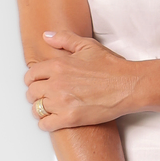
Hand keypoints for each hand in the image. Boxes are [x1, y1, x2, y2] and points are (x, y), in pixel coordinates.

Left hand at [25, 31, 142, 129]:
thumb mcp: (87, 46)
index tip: (37, 83)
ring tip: (48, 108)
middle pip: (31, 92)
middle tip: (43, 96)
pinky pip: (45, 124)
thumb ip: (64, 39)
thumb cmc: (112, 67)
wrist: (128, 86)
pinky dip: (45, 123)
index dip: (32, 80)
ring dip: (40, 109)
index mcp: (58, 65)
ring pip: (36, 109)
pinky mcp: (70, 118)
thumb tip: (46, 36)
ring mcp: (62, 102)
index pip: (31, 74)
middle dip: (35, 94)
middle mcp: (56, 84)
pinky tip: (53, 120)